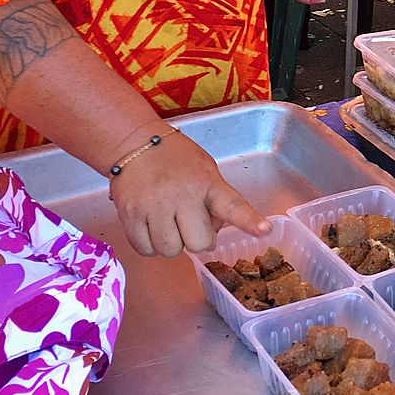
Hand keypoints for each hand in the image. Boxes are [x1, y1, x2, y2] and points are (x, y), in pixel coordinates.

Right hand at [108, 130, 270, 256]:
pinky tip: (151, 224)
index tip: (264, 229)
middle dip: (195, 240)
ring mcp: (154, 206)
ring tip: (167, 220)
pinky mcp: (130, 215)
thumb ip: (216, 200)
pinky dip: (149, 244)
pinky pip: (146, 250)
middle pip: (198, 244)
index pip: (232, 205)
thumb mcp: (206, 170)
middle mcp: (182, 195)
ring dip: (171, 243)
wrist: (135, 143)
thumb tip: (214, 234)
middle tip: (188, 223)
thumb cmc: (176, 158)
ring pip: (170, 251)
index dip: (249, 220)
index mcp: (207, 183)